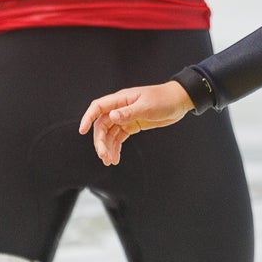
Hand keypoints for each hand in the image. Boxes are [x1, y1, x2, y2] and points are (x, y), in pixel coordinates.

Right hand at [79, 81, 194, 165]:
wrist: (178, 102)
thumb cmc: (163, 99)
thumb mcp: (147, 106)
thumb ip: (129, 112)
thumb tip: (112, 117)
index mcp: (121, 99)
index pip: (98, 107)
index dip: (88, 118)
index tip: (82, 130)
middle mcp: (120, 108)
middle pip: (102, 125)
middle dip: (100, 141)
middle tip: (103, 156)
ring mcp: (125, 117)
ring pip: (109, 133)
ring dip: (107, 147)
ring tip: (109, 161)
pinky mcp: (132, 125)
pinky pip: (119, 137)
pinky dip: (116, 147)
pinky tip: (116, 158)